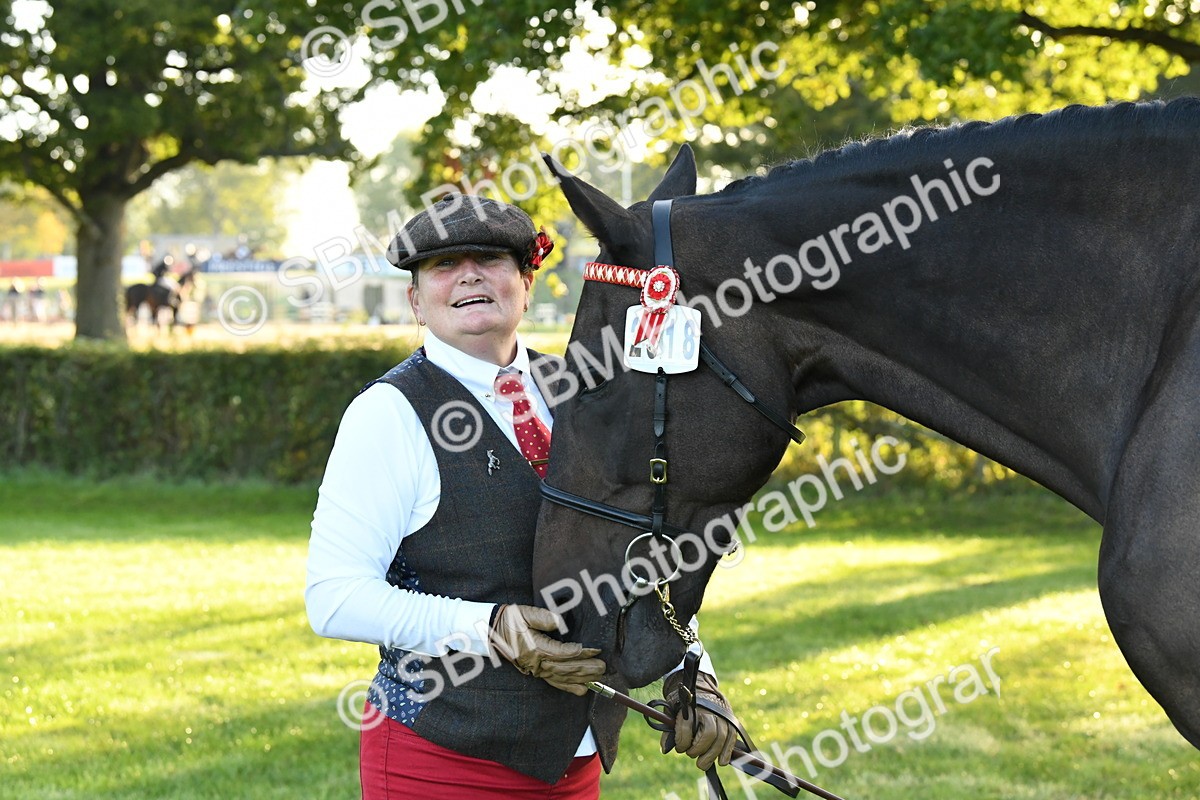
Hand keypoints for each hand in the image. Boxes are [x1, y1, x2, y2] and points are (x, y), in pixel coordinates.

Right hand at [489, 604, 605, 694]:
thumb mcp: (525, 613)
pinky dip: (569, 687)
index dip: (580, 653)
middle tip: (603, 667)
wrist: (492, 630)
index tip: (595, 650)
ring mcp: (536, 669)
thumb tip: (560, 622)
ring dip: (582, 679)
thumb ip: (543, 618)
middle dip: (586, 668)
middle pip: (565, 669)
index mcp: (535, 648)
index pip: (562, 653)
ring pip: (562, 678)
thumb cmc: (510, 619)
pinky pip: (554, 682)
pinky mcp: (536, 671)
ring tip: (599, 678)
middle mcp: (536, 663)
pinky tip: (582, 690)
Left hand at [660, 670, 738, 770]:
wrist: (699, 687)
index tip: (680, 748)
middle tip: (691, 754)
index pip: (687, 727)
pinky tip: (721, 761)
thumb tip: (665, 749)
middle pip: (708, 733)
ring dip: (712, 755)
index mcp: (691, 705)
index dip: (682, 741)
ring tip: (702, 764)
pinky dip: (727, 751)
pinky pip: (732, 738)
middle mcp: (708, 709)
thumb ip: (669, 729)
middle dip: (699, 749)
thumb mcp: (672, 710)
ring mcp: (722, 714)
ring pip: (721, 737)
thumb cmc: (683, 703)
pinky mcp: (730, 720)